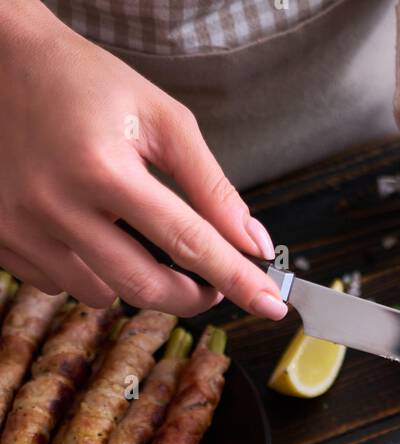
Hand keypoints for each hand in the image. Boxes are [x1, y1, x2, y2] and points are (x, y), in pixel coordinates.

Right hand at [0, 3, 286, 319]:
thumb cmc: (81, 82)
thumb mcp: (158, 117)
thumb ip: (210, 184)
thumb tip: (252, 243)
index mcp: (102, 167)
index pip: (187, 241)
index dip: (235, 279)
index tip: (271, 304)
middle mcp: (56, 204)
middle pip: (145, 287)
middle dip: (190, 297)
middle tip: (210, 286)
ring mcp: (21, 227)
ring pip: (101, 295)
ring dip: (132, 282)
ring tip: (132, 236)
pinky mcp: (0, 239)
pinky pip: (58, 285)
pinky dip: (85, 271)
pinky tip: (83, 231)